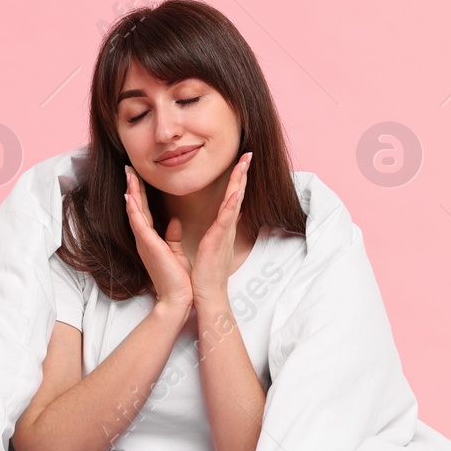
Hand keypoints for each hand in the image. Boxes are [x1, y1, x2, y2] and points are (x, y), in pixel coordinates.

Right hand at [124, 164, 192, 313]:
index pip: (145, 211)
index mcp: (151, 240)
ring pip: (135, 212)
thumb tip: (174, 221)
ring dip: (131, 193)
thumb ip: (173, 236)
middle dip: (132, 187)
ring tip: (128, 175)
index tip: (138, 176)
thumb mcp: (176, 251)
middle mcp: (144, 239)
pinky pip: (139, 225)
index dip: (141, 193)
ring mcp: (145, 243)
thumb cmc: (178, 279)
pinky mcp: (149, 247)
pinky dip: (134, 210)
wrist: (178, 298)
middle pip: (136, 208)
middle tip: (128, 169)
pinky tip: (129, 196)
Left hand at [188, 151, 250, 309]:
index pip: (230, 199)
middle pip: (237, 195)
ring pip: (234, 202)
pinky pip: (226, 220)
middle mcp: (226, 228)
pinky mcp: (217, 241)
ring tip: (245, 163)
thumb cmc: (205, 276)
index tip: (240, 163)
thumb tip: (203, 217)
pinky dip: (232, 205)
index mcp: (222, 229)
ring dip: (240, 181)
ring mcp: (223, 234)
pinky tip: (236, 192)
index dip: (236, 181)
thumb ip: (205, 229)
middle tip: (248, 154)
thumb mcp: (204, 246)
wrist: (207, 297)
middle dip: (242, 174)